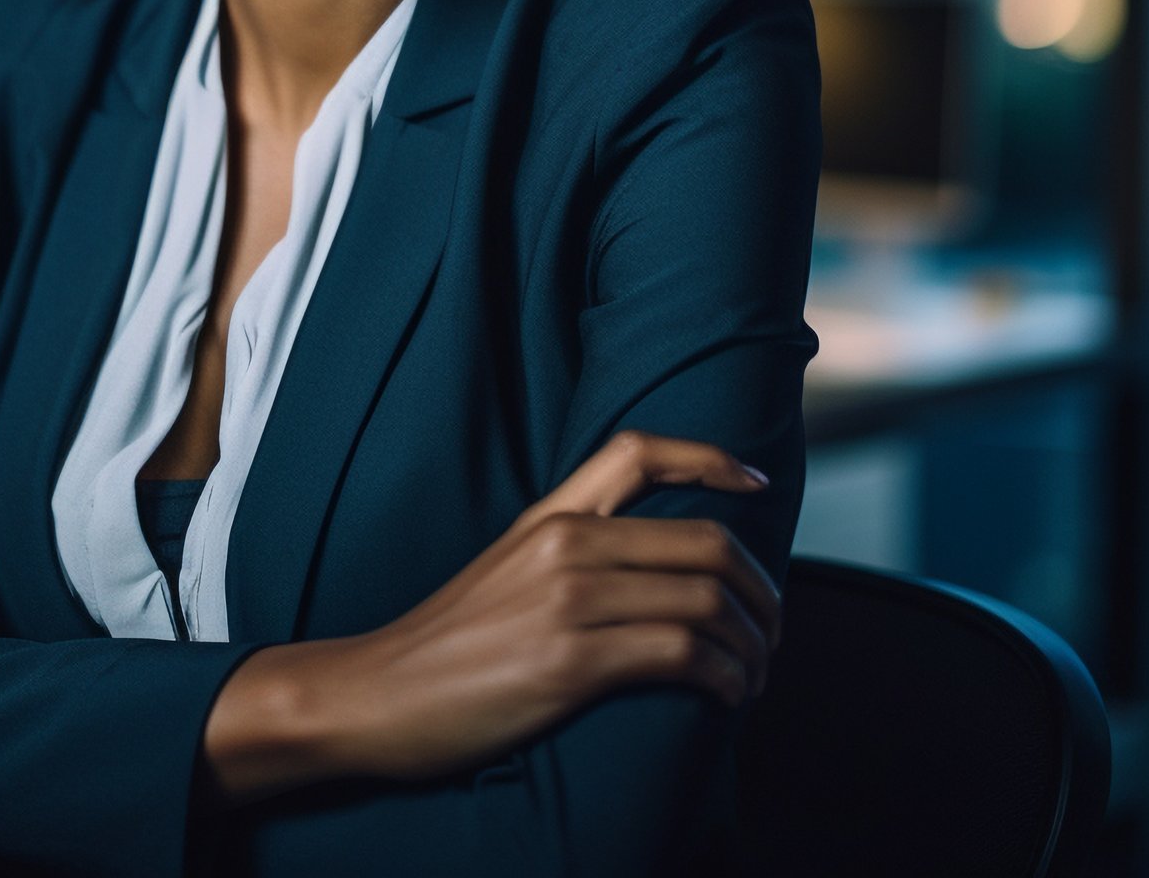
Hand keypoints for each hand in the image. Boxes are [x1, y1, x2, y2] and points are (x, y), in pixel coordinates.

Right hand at [203, 429, 780, 802]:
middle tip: (771, 627)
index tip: (758, 485)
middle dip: (760, 588)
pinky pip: (682, 655)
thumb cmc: (445, 644)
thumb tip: (652, 572)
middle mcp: (564, 544)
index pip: (640, 452)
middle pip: (702, 539)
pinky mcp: (571, 664)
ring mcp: (568, 602)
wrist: (377, 694)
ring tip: (756, 673)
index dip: (711, 458)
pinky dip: (726, 677)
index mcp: (549, 515)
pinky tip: (729, 696)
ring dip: (753, 643)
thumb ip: (571, 554)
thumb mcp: (507, 569)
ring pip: (705, 600)